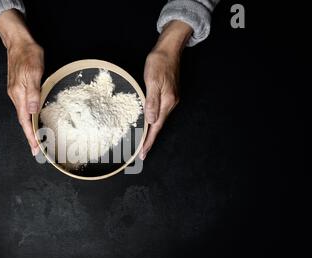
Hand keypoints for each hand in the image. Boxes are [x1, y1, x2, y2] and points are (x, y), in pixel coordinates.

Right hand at [0, 9, 43, 155]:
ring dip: (30, 127)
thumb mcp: (33, 72)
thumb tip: (32, 111)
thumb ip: (32, 92)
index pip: (25, 121)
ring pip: (24, 115)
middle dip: (30, 136)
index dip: (30, 136)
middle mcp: (16, 96)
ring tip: (37, 138)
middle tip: (37, 149)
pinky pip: (24, 107)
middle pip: (23, 121)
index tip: (35, 149)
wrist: (18, 42)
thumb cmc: (28, 54)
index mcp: (19, 95)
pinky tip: (34, 119)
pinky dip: (29, 117)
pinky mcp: (19, 88)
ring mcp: (16, 92)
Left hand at [140, 21, 192, 159]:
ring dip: (151, 131)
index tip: (143, 154)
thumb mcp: (152, 81)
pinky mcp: (168, 94)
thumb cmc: (159, 63)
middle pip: (158, 126)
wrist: (169, 49)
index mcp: (167, 102)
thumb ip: (152, 101)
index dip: (149, 141)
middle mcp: (170, 103)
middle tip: (141, 153)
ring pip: (159, 119)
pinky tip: (148, 122)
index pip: (156, 127)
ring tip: (142, 142)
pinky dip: (153, 120)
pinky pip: (159, 111)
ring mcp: (170, 99)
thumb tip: (151, 121)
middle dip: (150, 140)